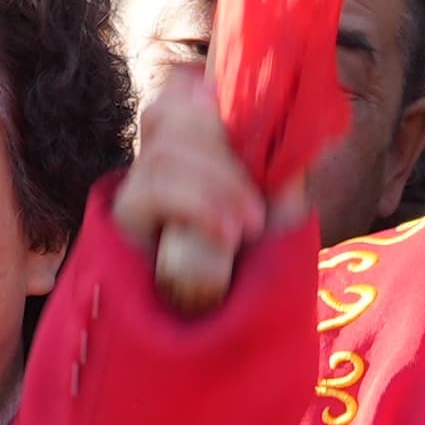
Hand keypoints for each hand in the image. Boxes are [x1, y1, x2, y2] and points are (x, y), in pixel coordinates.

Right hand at [120, 64, 270, 317]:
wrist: (221, 332)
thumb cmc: (250, 271)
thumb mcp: (278, 212)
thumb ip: (283, 169)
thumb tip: (303, 125)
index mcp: (194, 152)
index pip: (179, 97)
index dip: (196, 92)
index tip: (224, 105)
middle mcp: (158, 164)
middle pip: (167, 113)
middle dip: (218, 147)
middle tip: (257, 205)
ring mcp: (136, 191)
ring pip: (163, 151)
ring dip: (216, 183)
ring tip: (248, 227)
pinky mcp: (121, 220)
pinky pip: (151, 187)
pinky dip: (196, 203)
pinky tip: (225, 234)